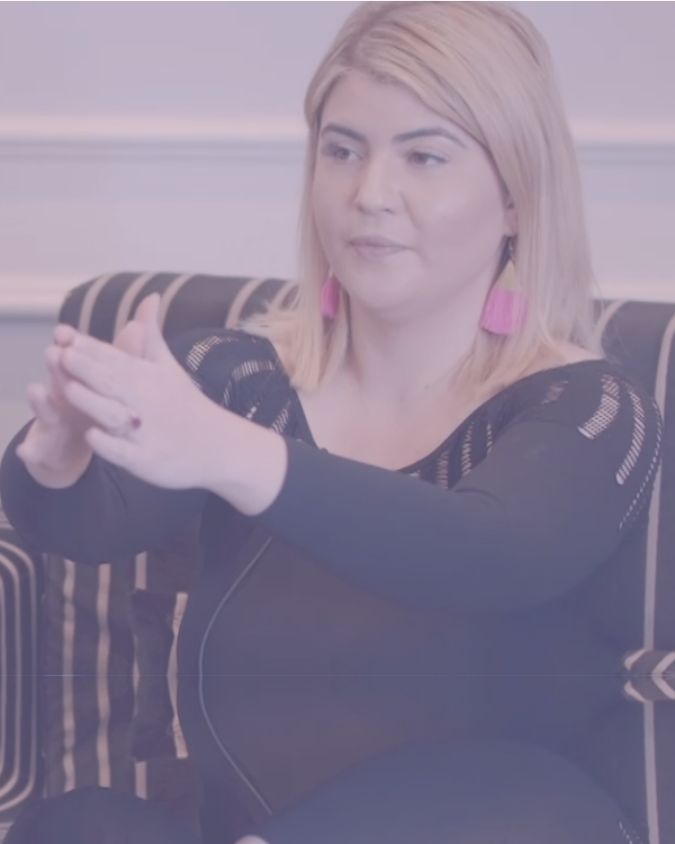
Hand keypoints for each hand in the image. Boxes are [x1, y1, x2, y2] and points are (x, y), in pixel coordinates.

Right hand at [16, 305, 148, 486]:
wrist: (71, 446)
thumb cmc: (95, 405)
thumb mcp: (116, 380)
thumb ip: (130, 347)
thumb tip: (152, 303)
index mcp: (82, 380)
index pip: (77, 360)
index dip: (72, 345)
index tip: (65, 331)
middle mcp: (63, 397)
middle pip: (60, 381)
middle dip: (57, 368)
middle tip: (53, 353)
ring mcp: (53, 423)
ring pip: (46, 412)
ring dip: (41, 403)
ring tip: (35, 390)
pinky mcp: (47, 449)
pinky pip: (39, 450)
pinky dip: (32, 449)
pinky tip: (26, 450)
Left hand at [53, 293, 229, 489]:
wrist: (218, 445)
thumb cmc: (185, 404)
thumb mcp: (168, 367)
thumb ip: (150, 335)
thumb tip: (150, 297)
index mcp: (148, 377)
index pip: (114, 359)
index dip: (89, 348)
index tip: (63, 335)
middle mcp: (147, 402)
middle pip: (112, 382)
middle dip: (86, 369)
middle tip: (60, 354)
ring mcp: (147, 432)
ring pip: (114, 415)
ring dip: (93, 402)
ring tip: (69, 390)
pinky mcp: (148, 460)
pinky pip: (126, 452)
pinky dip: (110, 444)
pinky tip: (92, 435)